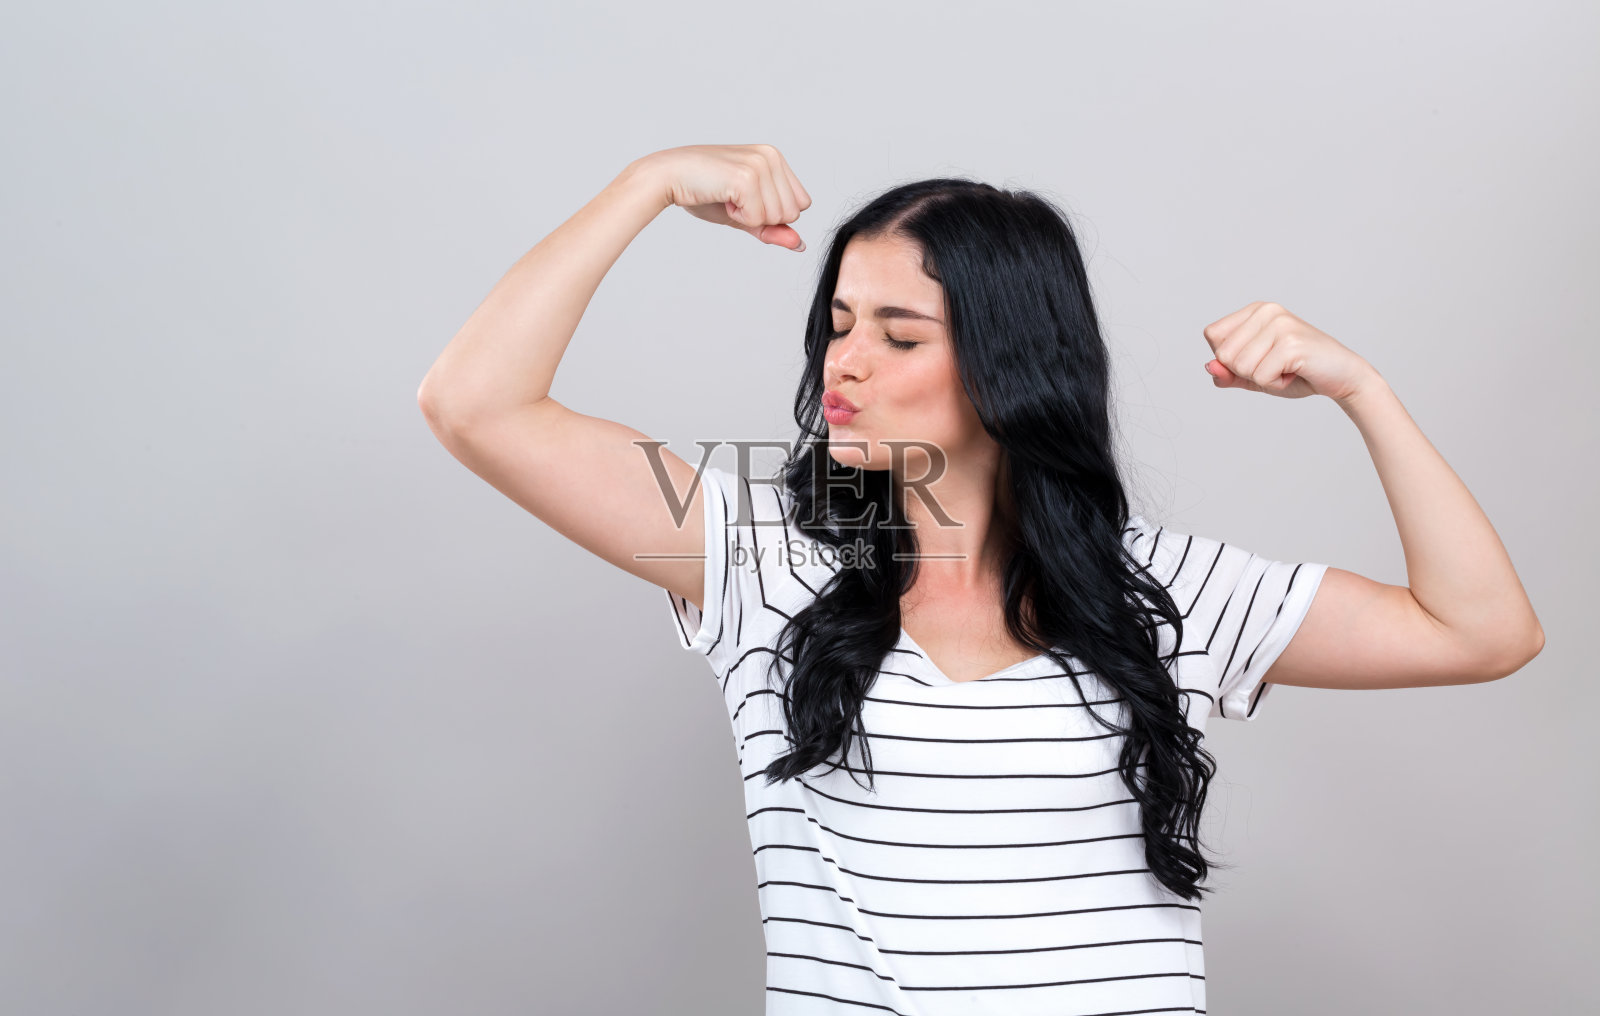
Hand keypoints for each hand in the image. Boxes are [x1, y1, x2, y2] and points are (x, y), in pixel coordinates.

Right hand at [638, 143, 811, 251]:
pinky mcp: (747, 178)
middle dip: (762, 217)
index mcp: (774, 157)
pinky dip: (738, 218)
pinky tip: (721, 198)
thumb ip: (773, 228)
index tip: (744, 198)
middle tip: (733, 199)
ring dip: (749, 217)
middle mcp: (771, 156)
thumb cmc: (703, 192)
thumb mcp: (745, 214)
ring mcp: (760, 165)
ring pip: (778, 218)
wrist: (668, 177)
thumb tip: (799, 244)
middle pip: (793, 214)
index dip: (773, 213)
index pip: (801, 205)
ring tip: (726, 196)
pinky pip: (757, 219)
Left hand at [1201, 301, 1375, 401]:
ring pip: (1240, 367)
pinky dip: (1276, 384)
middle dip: (1246, 372)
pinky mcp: (1291, 343)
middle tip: (1277, 366)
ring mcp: (1280, 325)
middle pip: (1223, 354)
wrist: (1343, 377)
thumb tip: (1209, 367)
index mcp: (1255, 310)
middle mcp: (1266, 310)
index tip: (1260, 357)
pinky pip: (1260, 377)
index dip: (1229, 358)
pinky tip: (1296, 373)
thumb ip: (1228, 373)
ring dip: (1263, 379)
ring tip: (1287, 368)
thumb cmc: (1298, 373)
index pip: (1212, 336)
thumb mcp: (1254, 375)